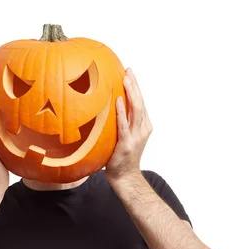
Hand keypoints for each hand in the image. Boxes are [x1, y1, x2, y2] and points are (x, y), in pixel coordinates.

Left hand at [105, 68, 152, 185]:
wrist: (125, 177)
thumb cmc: (121, 158)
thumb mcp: (124, 137)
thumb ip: (121, 123)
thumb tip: (106, 109)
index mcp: (144, 126)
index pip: (140, 102)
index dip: (136, 87)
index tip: (129, 72)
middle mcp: (142, 129)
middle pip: (140, 102)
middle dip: (134, 85)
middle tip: (127, 70)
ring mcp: (135, 137)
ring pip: (136, 109)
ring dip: (130, 92)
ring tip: (125, 79)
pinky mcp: (126, 144)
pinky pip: (124, 125)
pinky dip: (121, 112)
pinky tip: (116, 100)